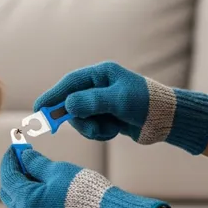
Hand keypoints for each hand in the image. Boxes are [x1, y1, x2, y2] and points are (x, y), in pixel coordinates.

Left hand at [0, 147, 168, 207]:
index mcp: (27, 203)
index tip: (15, 147)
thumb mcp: (57, 170)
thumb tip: (23, 156)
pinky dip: (36, 200)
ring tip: (36, 171)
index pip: (9, 178)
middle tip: (22, 158)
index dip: (10, 160)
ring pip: (24, 206)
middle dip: (14, 174)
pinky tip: (46, 188)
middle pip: (12, 194)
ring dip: (26, 188)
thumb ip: (36, 163)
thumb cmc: (83, 191)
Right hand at [34, 61, 207, 154]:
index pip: (69, 83)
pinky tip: (115, 131)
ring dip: (91, 128)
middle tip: (80, 128)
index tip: (39, 109)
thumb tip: (68, 105)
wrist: (168, 120)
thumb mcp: (118, 101)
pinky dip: (100, 132)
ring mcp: (102, 103)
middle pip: (72, 103)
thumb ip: (91, 101)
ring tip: (109, 129)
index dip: (52, 95)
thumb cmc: (147, 104)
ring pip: (81, 118)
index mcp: (101, 74)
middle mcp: (99, 86)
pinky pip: (92, 127)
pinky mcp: (107, 117)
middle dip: (77, 118)